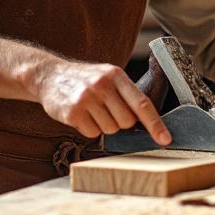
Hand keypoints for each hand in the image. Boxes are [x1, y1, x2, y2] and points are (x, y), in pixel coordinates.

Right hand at [33, 60, 171, 145]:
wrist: (49, 76)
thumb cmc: (85, 80)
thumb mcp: (107, 77)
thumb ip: (126, 94)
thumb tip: (147, 122)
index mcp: (116, 75)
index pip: (142, 103)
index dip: (156, 124)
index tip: (166, 139)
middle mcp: (102, 85)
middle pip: (126, 122)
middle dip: (120, 122)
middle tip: (106, 110)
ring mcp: (86, 98)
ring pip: (110, 130)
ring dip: (103, 125)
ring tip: (91, 110)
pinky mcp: (72, 112)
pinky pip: (92, 133)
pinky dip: (89, 129)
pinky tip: (81, 115)